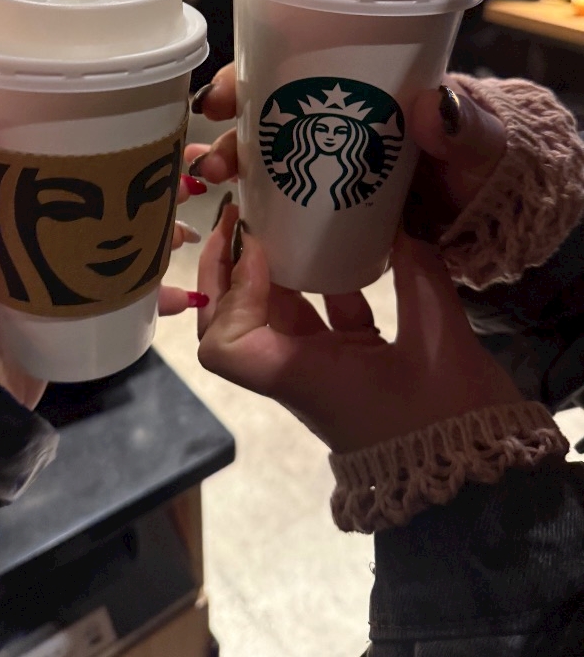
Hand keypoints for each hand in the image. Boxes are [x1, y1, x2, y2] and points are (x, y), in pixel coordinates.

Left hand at [0, 122, 206, 406]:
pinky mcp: (83, 313)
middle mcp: (36, 237)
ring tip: (185, 235)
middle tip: (181, 179)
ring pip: (123, 242)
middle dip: (143, 186)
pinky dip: (160, 294)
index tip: (131, 125)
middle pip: (99, 199)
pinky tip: (183, 295)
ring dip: (160, 234)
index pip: (46, 161)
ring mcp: (64, 275)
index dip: (88, 140)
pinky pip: (131, 297)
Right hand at [186, 64, 506, 241]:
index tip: (220, 96)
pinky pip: (282, 195)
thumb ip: (464, 128)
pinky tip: (234, 217)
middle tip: (210, 158)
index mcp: (359, 84)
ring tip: (213, 183)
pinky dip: (254, 203)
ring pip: (266, 153)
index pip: (291, 64)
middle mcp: (332, 115)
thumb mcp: (479, 141)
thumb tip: (433, 103)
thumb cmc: (482, 160)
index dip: (246, 75)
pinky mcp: (328, 199)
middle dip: (228, 129)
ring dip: (232, 164)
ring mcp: (327, 158)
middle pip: (264, 110)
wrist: (488, 209)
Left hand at [197, 205, 521, 453]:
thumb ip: (419, 274)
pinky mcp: (351, 364)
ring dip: (271, 272)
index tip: (255, 247)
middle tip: (242, 218)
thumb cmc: (449, 420)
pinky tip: (339, 247)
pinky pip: (321, 317)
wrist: (477, 483)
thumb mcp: (437, 340)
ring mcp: (323, 368)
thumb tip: (402, 219)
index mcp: (302, 376)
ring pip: (276, 317)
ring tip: (279, 221)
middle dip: (231, 271)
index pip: (225, 346)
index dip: (229, 293)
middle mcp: (299, 372)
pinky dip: (321, 283)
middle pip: (237, 322)